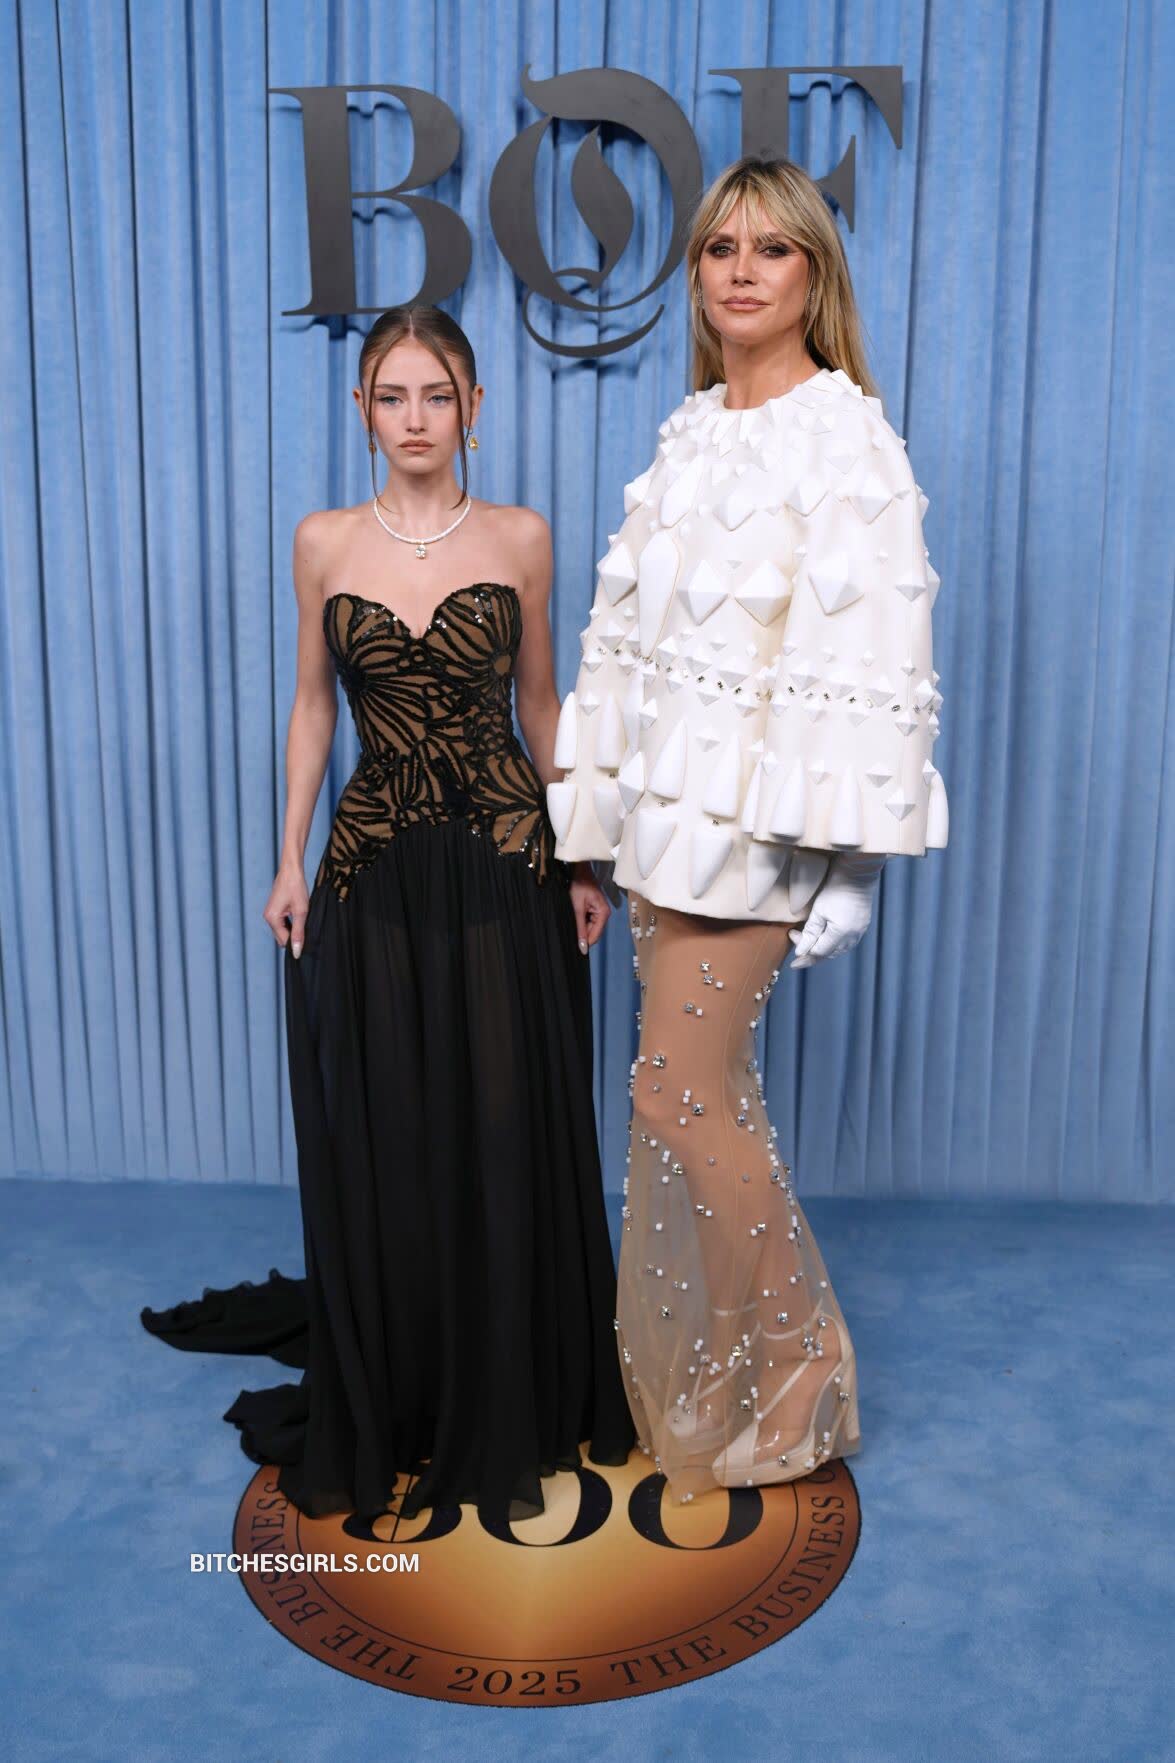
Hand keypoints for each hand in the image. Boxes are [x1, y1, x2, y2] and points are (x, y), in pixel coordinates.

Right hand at [264, 861, 309, 957]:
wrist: (291, 870)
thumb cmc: (296, 888)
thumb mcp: (301, 911)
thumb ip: (299, 932)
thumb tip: (297, 951)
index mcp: (272, 919)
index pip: (284, 941)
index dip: (296, 943)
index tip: (309, 940)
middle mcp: (268, 918)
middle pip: (281, 938)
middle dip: (294, 937)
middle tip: (308, 928)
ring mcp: (270, 914)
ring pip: (282, 931)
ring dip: (293, 930)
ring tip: (304, 920)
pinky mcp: (273, 910)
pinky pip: (281, 924)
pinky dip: (290, 924)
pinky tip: (299, 917)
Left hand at [570, 862, 610, 952]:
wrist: (578, 870)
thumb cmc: (578, 885)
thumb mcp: (577, 908)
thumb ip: (580, 928)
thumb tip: (583, 947)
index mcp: (604, 913)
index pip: (596, 935)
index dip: (585, 942)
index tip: (574, 948)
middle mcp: (604, 914)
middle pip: (593, 932)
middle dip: (582, 934)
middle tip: (568, 931)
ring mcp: (600, 912)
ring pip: (590, 928)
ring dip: (580, 927)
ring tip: (570, 921)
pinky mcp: (594, 909)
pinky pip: (588, 921)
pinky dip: (580, 922)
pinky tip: (573, 918)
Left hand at [789, 852, 885, 969]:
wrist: (856, 874)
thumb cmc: (835, 889)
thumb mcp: (818, 911)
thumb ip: (810, 933)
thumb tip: (801, 952)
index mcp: (840, 933)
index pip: (819, 953)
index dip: (804, 956)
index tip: (792, 960)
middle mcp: (852, 936)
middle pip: (829, 953)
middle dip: (811, 952)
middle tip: (796, 940)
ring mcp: (859, 932)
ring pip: (838, 950)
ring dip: (823, 950)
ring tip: (809, 943)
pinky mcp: (862, 926)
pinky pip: (847, 943)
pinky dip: (834, 945)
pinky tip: (826, 940)